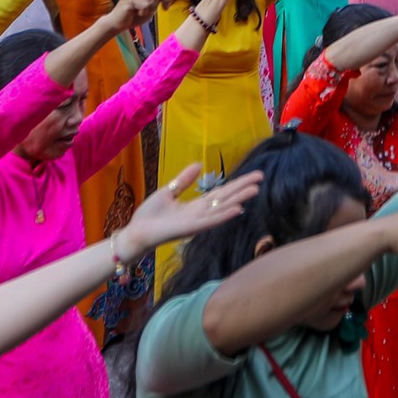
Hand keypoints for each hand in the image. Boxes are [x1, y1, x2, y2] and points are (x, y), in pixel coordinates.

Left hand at [117, 165, 265, 257]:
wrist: (135, 232)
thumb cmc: (149, 215)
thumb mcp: (168, 191)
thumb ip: (184, 180)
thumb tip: (199, 165)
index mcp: (196, 206)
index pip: (222, 192)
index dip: (237, 183)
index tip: (254, 175)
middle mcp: (200, 214)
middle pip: (226, 198)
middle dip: (243, 188)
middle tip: (261, 177)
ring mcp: (196, 222)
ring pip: (222, 208)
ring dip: (239, 199)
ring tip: (255, 190)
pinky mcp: (189, 229)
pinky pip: (209, 221)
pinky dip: (223, 215)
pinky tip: (237, 210)